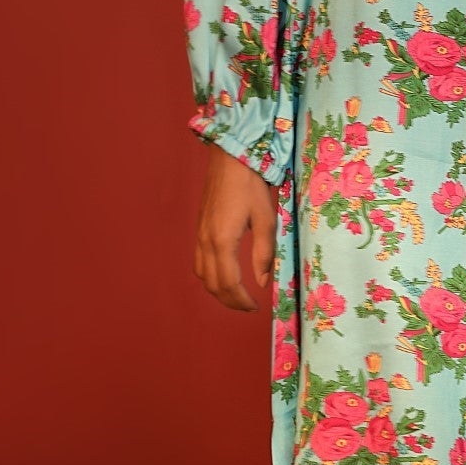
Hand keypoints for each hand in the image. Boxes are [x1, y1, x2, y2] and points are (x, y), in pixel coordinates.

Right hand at [193, 145, 277, 311]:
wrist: (230, 157)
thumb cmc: (251, 184)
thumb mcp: (266, 218)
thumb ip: (264, 253)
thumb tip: (263, 281)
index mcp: (222, 241)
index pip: (228, 283)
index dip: (241, 300)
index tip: (255, 307)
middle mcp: (206, 241)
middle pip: (212, 284)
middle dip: (229, 301)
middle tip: (248, 307)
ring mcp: (199, 234)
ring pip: (202, 274)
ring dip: (218, 290)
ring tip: (237, 295)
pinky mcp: (200, 228)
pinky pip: (199, 261)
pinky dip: (210, 275)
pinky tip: (224, 273)